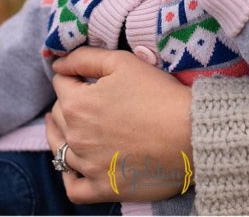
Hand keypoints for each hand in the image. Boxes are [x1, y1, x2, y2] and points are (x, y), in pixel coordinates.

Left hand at [45, 47, 192, 202]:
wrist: (191, 133)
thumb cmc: (159, 94)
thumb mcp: (122, 62)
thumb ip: (84, 58)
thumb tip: (57, 64)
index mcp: (77, 104)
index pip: (60, 84)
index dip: (72, 77)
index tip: (85, 78)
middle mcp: (76, 136)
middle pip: (57, 116)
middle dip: (68, 104)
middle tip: (86, 101)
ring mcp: (88, 166)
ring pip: (60, 150)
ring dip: (65, 136)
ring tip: (78, 130)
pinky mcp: (103, 189)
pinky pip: (73, 189)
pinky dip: (71, 178)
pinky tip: (77, 167)